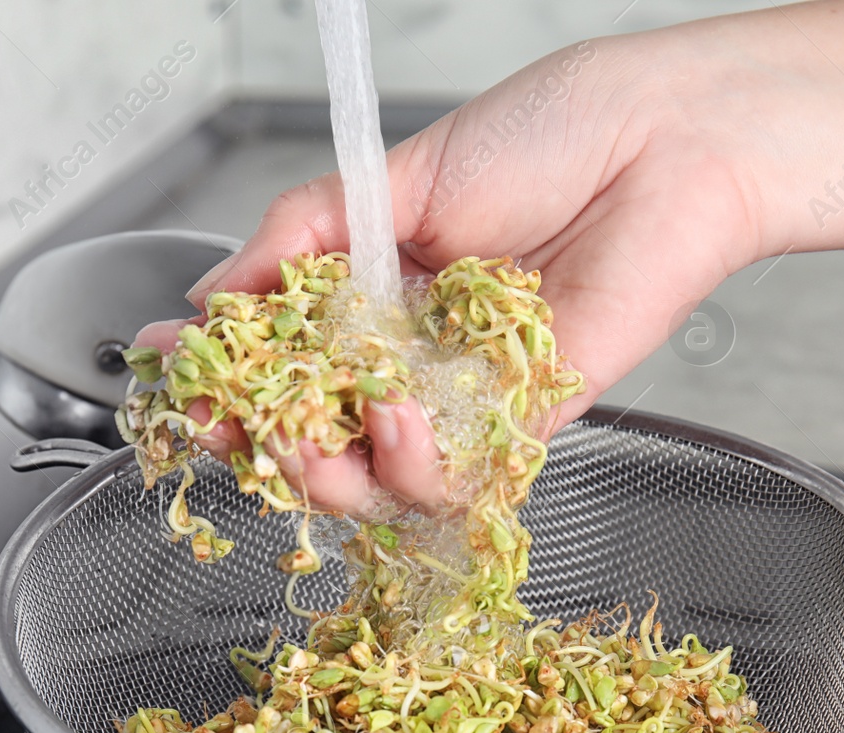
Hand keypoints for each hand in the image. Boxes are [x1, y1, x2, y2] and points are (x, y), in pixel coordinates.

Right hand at [136, 29, 776, 514]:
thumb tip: (212, 295)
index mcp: (378, 296)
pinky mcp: (525, 424)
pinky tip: (397, 419)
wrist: (662, 142)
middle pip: (322, 445)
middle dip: (269, 451)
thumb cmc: (549, 135)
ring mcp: (469, 398)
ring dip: (334, 476)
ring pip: (381, 485)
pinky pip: (456, 483)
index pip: (286, 367)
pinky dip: (413, 469)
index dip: (230, 391)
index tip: (181, 389)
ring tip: (323, 436)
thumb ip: (297, 238)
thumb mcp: (390, 176)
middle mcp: (417, 356)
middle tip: (239, 428)